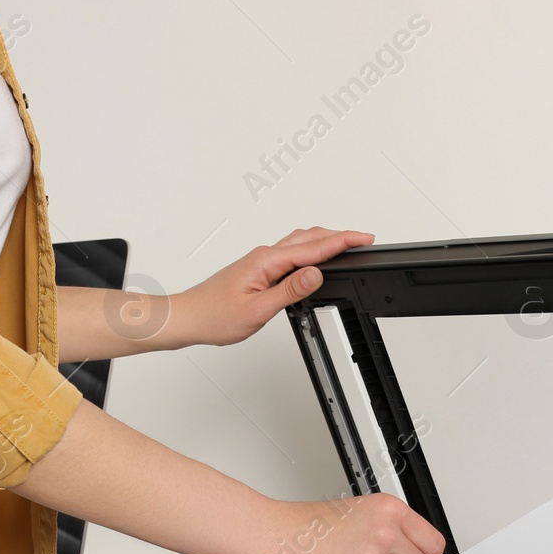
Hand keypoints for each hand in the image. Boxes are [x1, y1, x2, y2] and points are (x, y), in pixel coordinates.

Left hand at [173, 227, 373, 347]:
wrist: (188, 317)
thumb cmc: (214, 315)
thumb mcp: (257, 309)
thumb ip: (289, 290)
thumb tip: (316, 274)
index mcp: (266, 261)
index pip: (313, 248)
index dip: (342, 242)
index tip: (364, 239)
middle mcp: (264, 255)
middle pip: (309, 238)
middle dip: (339, 236)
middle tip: (364, 239)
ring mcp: (260, 260)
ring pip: (299, 243)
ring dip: (325, 240)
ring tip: (346, 244)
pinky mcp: (257, 268)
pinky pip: (290, 252)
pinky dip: (309, 250)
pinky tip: (315, 257)